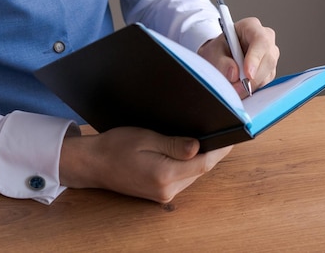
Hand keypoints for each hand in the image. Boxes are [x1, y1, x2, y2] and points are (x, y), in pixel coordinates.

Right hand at [59, 127, 231, 202]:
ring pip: (193, 174)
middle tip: (220, 130)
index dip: (221, 148)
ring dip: (201, 159)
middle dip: (212, 152)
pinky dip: (188, 164)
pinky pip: (182, 177)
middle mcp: (167, 189)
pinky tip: (186, 151)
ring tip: (205, 137)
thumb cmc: (115, 147)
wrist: (92, 164)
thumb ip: (173, 144)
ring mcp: (163, 194)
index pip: (204, 162)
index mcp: (164, 175)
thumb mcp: (145, 138)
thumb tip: (199, 147)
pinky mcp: (159, 193)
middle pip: (201, 169)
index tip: (232, 134)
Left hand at [198, 17, 278, 96]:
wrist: (219, 57)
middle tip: (236, 88)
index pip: (260, 40)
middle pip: (269, 59)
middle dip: (253, 78)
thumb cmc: (217, 50)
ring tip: (233, 88)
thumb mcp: (212, 53)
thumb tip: (234, 73)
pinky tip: (240, 88)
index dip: (255, 58)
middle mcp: (265, 39)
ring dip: (251, 86)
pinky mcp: (270, 70)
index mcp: (251, 27)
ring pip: (268, 73)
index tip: (247, 74)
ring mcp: (270, 55)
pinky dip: (253, 89)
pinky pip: (266, 82)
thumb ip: (221, 62)